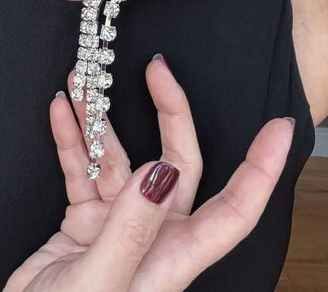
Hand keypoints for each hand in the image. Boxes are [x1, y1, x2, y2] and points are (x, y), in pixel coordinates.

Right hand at [4, 55, 294, 290]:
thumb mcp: (98, 285)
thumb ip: (130, 233)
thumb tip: (163, 174)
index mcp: (173, 257)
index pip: (234, 209)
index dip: (261, 170)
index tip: (278, 128)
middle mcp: (153, 234)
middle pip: (177, 162)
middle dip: (169, 112)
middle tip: (155, 70)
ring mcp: (119, 223)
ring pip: (119, 157)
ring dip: (99, 119)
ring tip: (83, 82)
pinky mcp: (86, 219)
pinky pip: (82, 168)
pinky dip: (71, 139)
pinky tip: (62, 111)